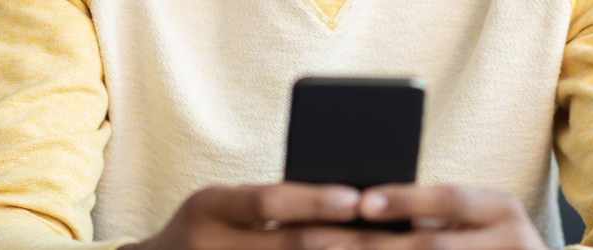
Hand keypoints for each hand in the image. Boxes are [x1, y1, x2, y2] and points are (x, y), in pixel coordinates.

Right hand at [122, 183, 365, 249]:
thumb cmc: (205, 227)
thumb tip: (340, 198)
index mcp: (209, 208)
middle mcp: (210, 247)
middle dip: (343, 242)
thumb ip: (267, 203)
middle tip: (387, 236)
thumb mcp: (222, 205)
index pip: (266, 202)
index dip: (312, 201)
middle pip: (288, 247)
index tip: (355, 199)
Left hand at [356, 184, 546, 249]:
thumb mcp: (480, 221)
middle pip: (432, 244)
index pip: (449, 199)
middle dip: (374, 244)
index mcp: (501, 209)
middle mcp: (511, 239)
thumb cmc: (492, 244)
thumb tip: (366, 205)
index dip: (405, 200)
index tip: (362, 203)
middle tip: (324, 240)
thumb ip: (437, 214)